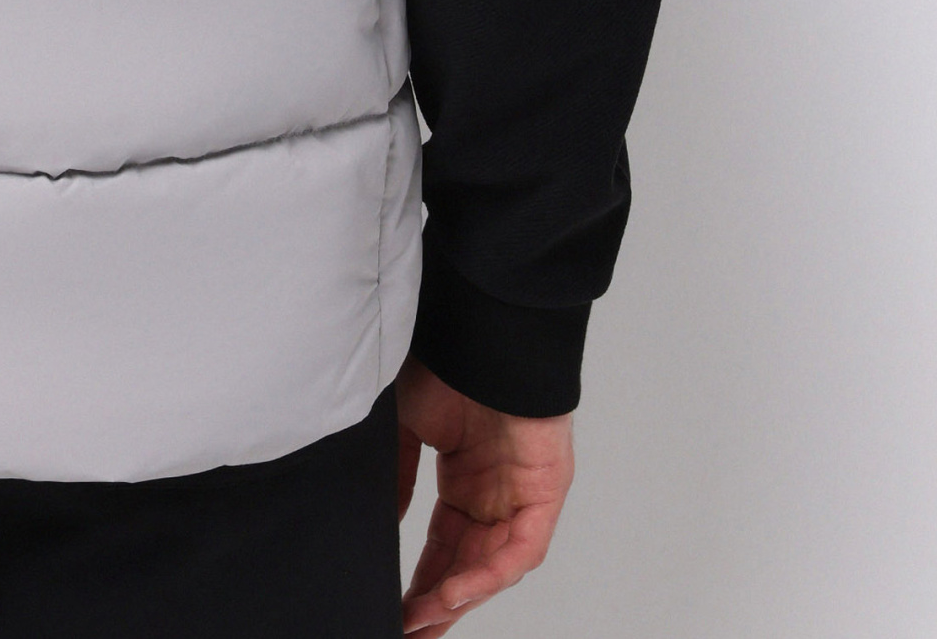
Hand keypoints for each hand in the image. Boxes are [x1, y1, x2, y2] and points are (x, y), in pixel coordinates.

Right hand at [394, 356, 572, 632]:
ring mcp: (523, 493)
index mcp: (465, 479)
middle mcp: (496, 492)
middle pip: (468, 565)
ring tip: (423, 619)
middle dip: (439, 603)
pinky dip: (488, 574)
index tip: (397, 611)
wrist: (481, 328)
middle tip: (409, 632)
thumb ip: (400, 478)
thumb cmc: (448, 361)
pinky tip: (454, 591)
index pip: (444, 547)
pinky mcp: (546, 490)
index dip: (420, 581)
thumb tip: (390, 524)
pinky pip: (521, 547)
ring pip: (494, 564)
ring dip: (459, 596)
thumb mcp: (408, 427)